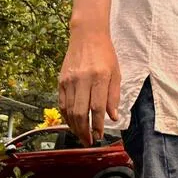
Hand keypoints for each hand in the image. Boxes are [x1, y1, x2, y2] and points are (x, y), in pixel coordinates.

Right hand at [58, 27, 120, 145]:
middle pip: (81, 112)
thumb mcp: (116, 73)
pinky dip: (66, 116)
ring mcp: (69, 80)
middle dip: (84, 131)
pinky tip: (72, 123)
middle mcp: (83, 79)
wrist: (87, 35)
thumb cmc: (105, 54)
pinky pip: (62, 103)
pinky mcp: (61, 80)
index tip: (100, 136)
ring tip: (81, 136)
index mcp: (100, 77)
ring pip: (69, 110)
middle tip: (89, 141)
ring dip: (75, 127)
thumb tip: (112, 118)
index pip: (97, 108)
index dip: (98, 125)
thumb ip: (114, 96)